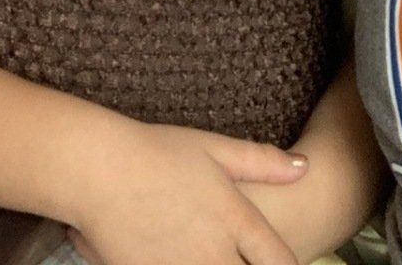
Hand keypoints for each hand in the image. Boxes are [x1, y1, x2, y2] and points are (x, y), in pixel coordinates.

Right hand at [64, 121, 307, 264]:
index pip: (280, 261)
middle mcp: (215, 252)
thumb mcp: (213, 148)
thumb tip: (305, 167)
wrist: (96, 169)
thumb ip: (263, 162)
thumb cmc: (155, 151)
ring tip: (203, 254)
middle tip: (236, 257)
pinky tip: (175, 258)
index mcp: (236, 219)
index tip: (277, 262)